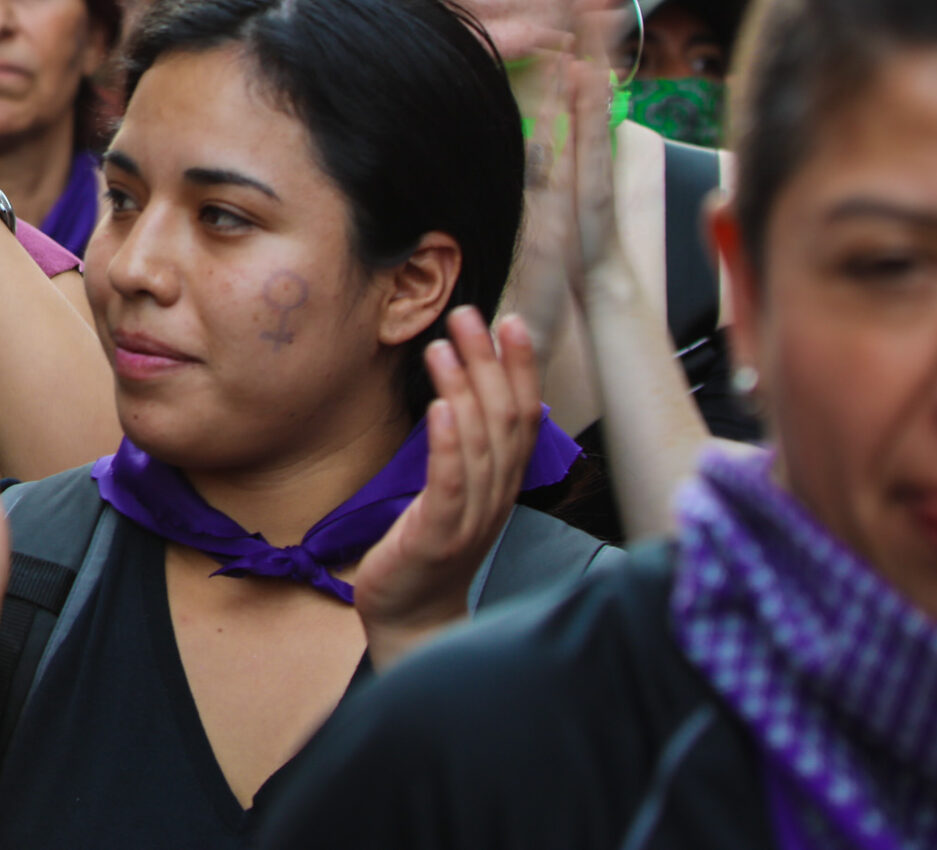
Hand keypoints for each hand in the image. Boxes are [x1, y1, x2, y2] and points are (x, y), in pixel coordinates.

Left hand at [350, 308, 543, 667]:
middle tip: (470, 317)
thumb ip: (467, 447)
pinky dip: (447, 444)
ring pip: (478, 445)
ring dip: (463, 390)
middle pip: (504, 420)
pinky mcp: (437, 536)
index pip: (523, 416)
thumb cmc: (429, 549)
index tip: (510, 323)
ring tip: (445, 347)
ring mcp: (470, 518)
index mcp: (503, 484)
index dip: (520, 369)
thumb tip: (464, 391)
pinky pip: (449, 484)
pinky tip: (439, 409)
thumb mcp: (456, 491)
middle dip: (489, 364)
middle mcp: (496, 497)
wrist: (413, 618)